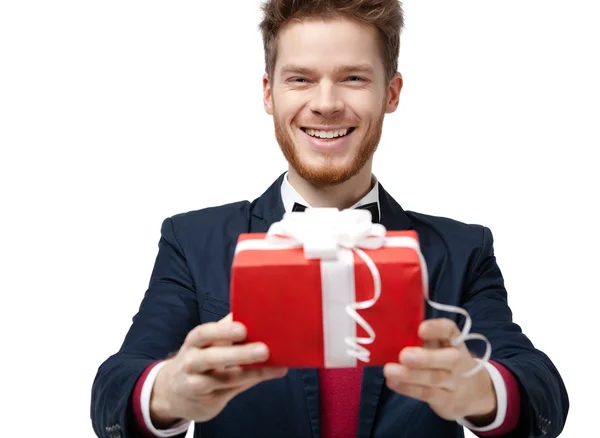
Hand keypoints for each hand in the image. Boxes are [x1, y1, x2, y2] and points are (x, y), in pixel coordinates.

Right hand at [150, 314, 287, 425]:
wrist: (171, 393)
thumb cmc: (197, 359)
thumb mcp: (205, 343)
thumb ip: (225, 331)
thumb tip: (254, 311)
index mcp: (194, 342)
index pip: (203, 334)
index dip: (222, 331)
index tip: (243, 329)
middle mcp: (191, 363)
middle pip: (212, 358)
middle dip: (239, 354)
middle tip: (264, 350)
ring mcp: (197, 384)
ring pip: (225, 378)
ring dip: (252, 371)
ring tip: (276, 365)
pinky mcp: (208, 401)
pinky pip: (232, 390)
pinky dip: (252, 381)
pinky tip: (270, 374)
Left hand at [383, 318, 496, 423]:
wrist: (473, 392)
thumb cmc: (444, 360)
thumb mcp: (439, 346)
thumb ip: (420, 339)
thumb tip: (389, 330)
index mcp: (454, 341)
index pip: (450, 330)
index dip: (437, 328)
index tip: (420, 329)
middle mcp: (459, 360)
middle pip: (449, 359)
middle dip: (426, 358)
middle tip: (403, 355)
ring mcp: (455, 382)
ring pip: (435, 378)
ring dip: (410, 375)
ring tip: (389, 371)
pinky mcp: (447, 400)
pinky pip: (428, 394)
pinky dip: (408, 388)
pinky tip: (392, 383)